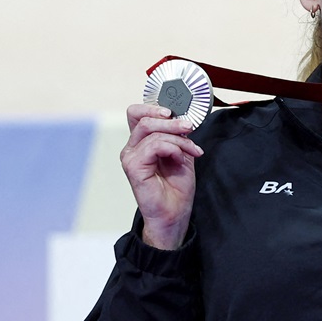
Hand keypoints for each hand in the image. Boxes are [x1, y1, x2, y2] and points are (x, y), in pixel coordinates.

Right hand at [120, 103, 203, 248]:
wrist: (175, 213)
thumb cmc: (176, 187)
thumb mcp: (182, 153)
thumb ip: (178, 135)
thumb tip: (182, 117)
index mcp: (140, 142)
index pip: (137, 113)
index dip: (153, 107)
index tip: (174, 112)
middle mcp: (132, 148)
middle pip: (143, 118)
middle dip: (170, 120)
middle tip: (189, 126)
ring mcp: (130, 157)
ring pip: (151, 130)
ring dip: (178, 137)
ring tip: (191, 150)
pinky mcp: (133, 166)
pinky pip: (154, 145)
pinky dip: (173, 148)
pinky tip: (180, 159)